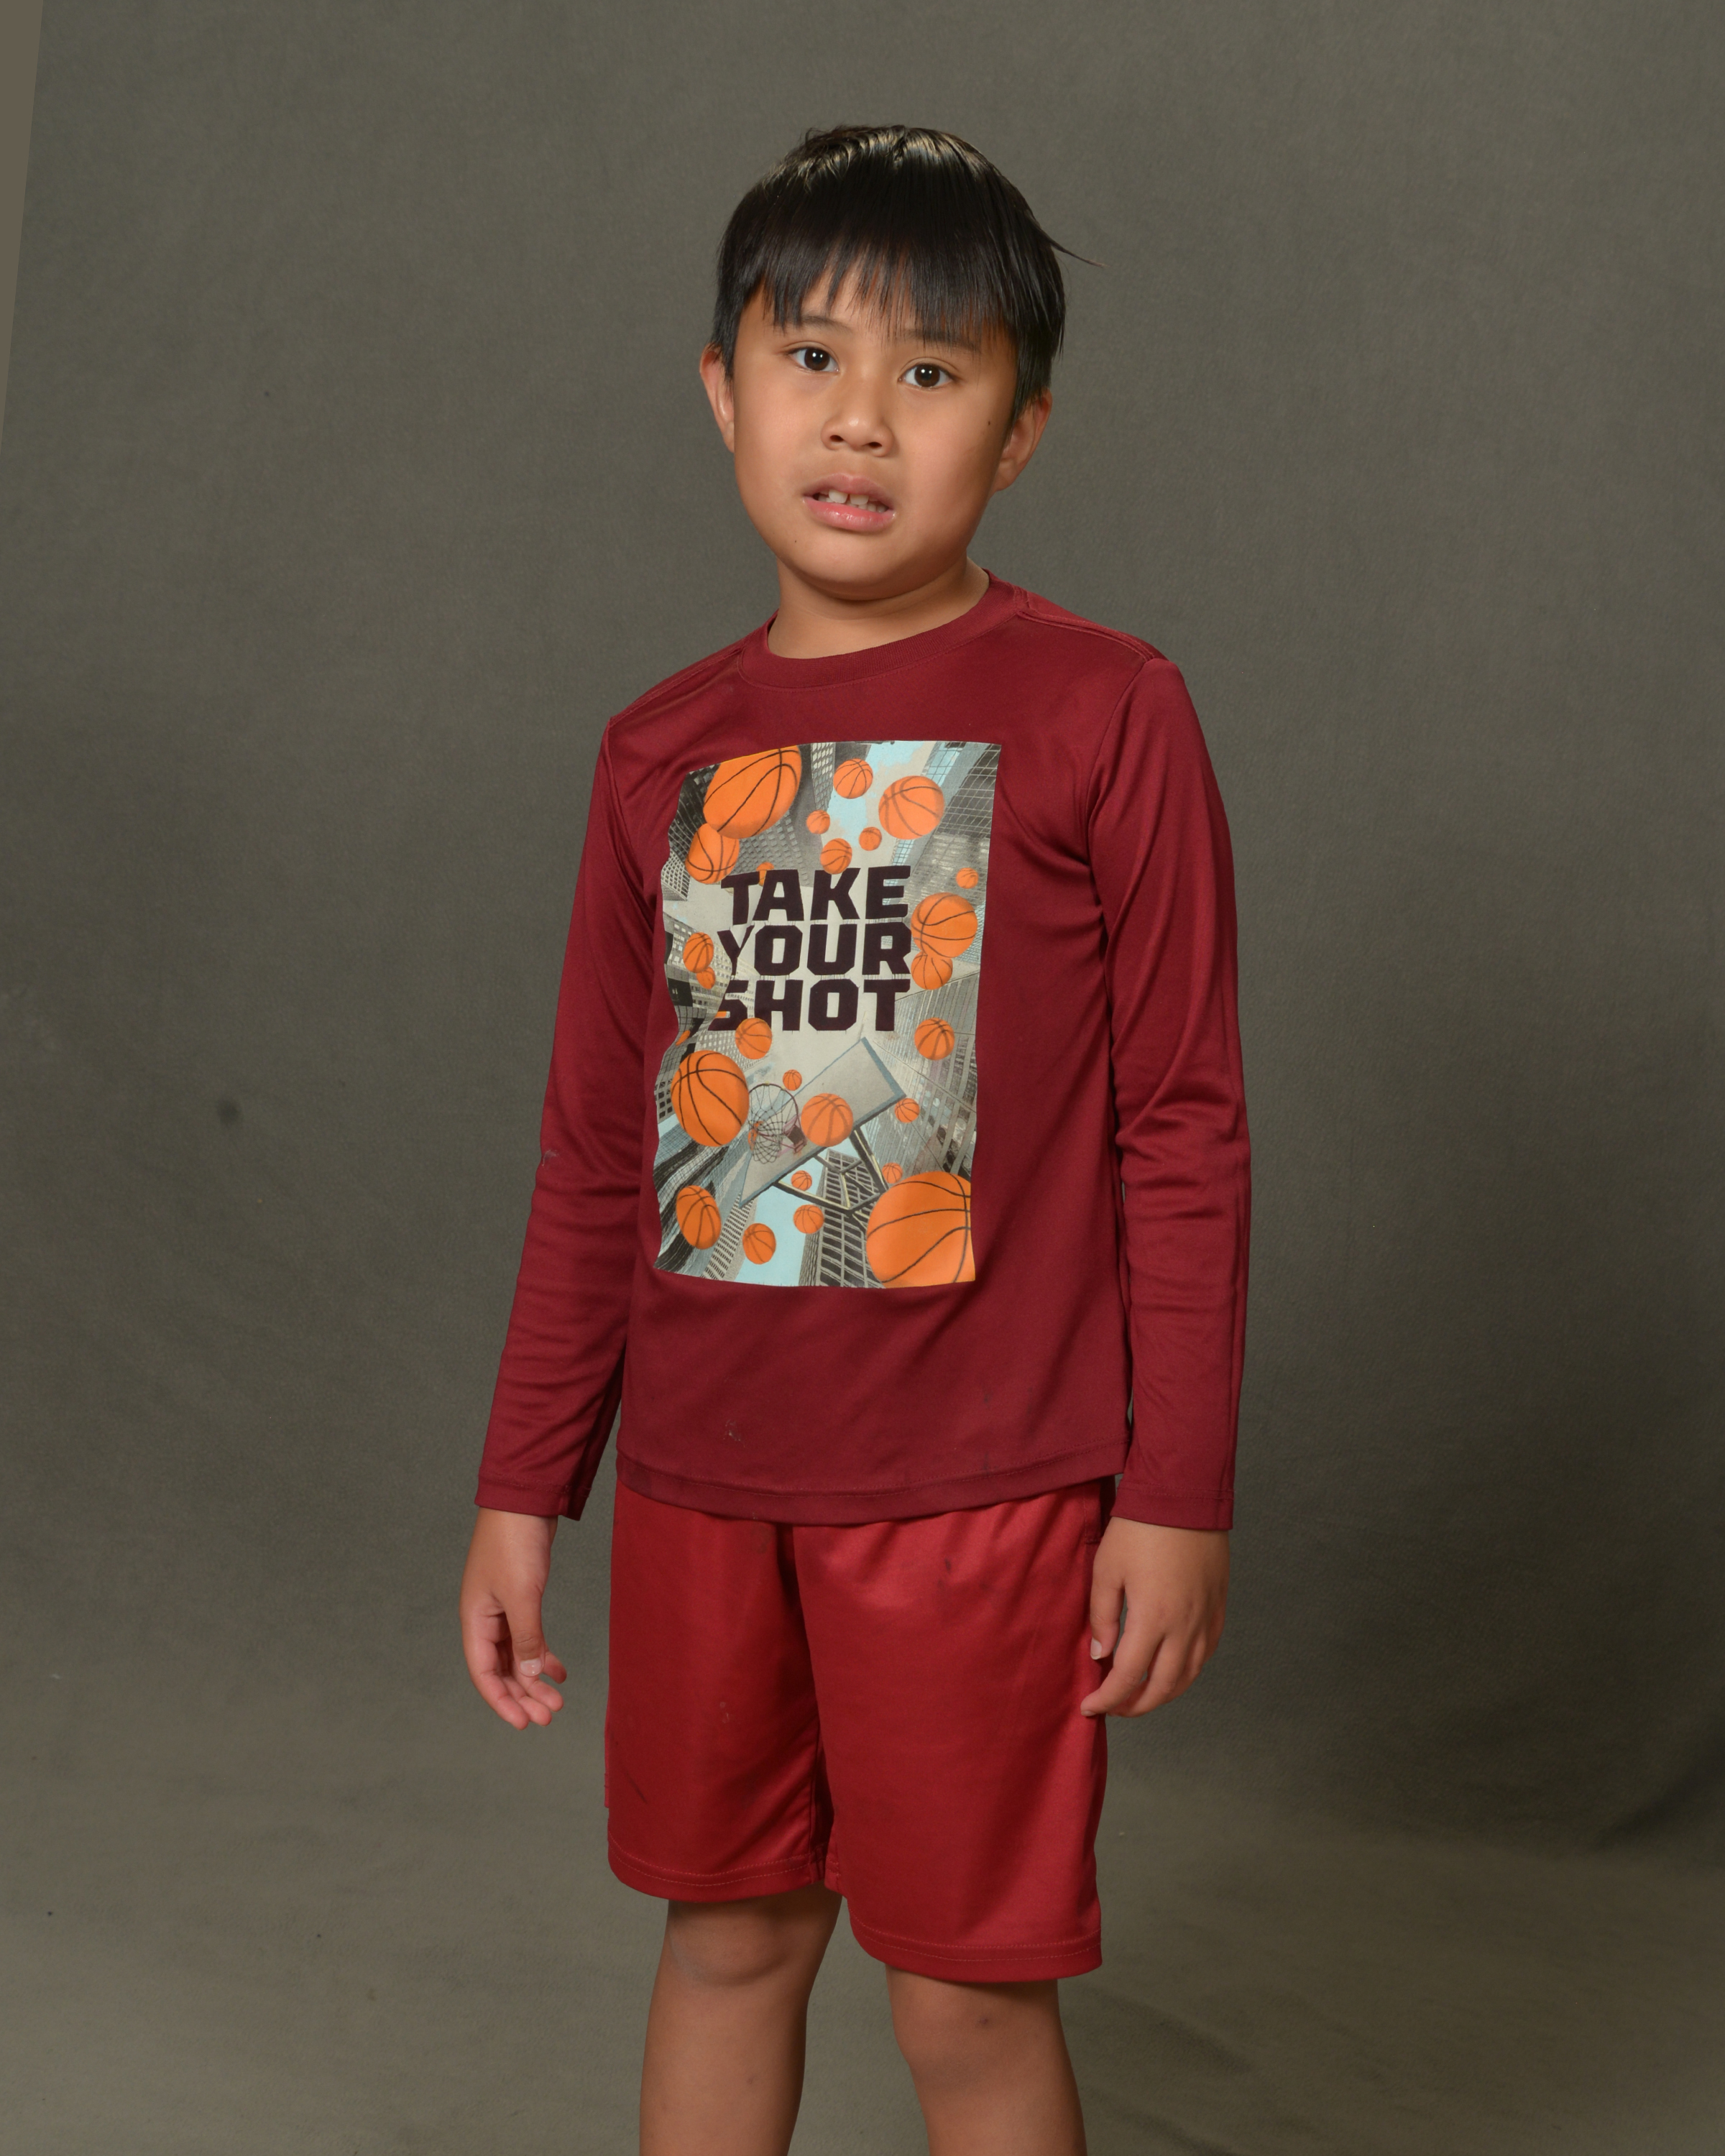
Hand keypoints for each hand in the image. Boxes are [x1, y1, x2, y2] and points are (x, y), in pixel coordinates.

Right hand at [460, 1507, 568, 1729]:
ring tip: (558, 1700)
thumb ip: (526, 1637)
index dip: (502, 1701)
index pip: (484, 1673)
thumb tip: (528, 1676)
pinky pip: (529, 1636)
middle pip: (501, 1669)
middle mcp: (485, 1618)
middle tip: (549, 1716)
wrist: (525, 1499)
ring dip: (535, 1678)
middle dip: (523, 1695)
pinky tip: (559, 1670)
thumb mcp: (522, 1595)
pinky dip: (542, 1654)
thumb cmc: (514, 1543)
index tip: (525, 1724)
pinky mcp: (521, 1597)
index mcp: (475, 1619)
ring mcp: (503, 1608)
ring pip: (517, 1655)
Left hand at [1081, 1516, 1227, 1717]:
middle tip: (1113, 1707)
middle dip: (1135, 1705)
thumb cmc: (1139, 1528)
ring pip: (1188, 1676)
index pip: (1128, 1676)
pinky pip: (1206, 1653)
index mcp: (1152, 1618)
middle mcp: (1184, 1626)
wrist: (1184, 1495)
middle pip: (1162, 1687)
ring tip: (1139, 1694)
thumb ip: (1101, 1617)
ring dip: (1162, 1693)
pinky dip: (1187, 1671)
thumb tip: (1101, 1656)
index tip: (1089, 1707)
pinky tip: (1171, 1669)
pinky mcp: (1218, 1607)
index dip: (1107, 1699)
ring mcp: (1206, 1618)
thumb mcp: (1106, 1569)